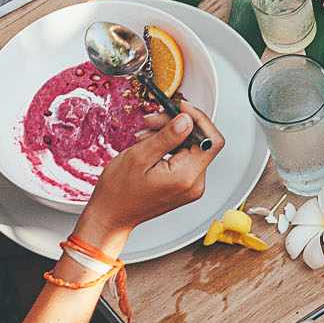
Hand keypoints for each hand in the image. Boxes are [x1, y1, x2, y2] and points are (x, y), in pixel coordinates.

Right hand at [81, 103, 221, 239]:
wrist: (112, 215)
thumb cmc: (119, 192)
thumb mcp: (140, 156)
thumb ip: (167, 137)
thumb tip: (187, 120)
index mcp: (187, 177)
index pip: (211, 140)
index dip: (199, 119)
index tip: (180, 108)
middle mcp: (195, 184)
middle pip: (199, 141)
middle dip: (176, 125)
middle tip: (152, 121)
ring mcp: (191, 186)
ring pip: (190, 148)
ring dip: (169, 135)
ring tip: (145, 135)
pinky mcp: (184, 185)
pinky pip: (183, 158)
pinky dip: (168, 147)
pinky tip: (150, 146)